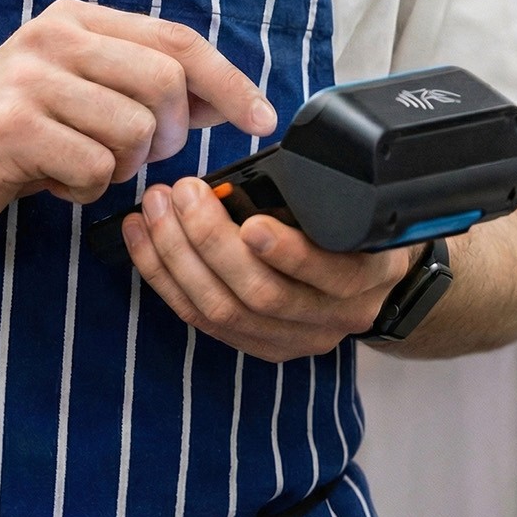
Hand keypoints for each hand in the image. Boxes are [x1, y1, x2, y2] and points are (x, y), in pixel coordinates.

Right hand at [0, 0, 274, 239]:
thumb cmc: (3, 135)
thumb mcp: (72, 91)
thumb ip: (138, 86)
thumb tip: (223, 99)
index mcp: (73, 18)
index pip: (176, 39)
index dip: (229, 80)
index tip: (261, 117)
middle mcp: (53, 36)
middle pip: (166, 82)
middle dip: (168, 135)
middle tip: (134, 156)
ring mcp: (30, 78)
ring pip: (136, 131)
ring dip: (120, 167)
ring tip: (78, 165)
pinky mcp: (13, 126)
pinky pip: (96, 168)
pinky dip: (84, 190)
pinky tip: (50, 182)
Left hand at [123, 176, 413, 362]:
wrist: (375, 281)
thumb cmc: (352, 227)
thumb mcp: (354, 205)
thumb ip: (316, 195)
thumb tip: (251, 170)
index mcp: (364, 277)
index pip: (329, 274)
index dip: (289, 254)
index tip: (253, 223)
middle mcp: (331, 318)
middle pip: (263, 295)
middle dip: (211, 241)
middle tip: (183, 192)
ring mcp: (292, 340)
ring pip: (223, 311)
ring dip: (177, 256)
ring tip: (154, 209)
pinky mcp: (257, 346)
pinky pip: (200, 319)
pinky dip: (164, 276)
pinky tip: (141, 237)